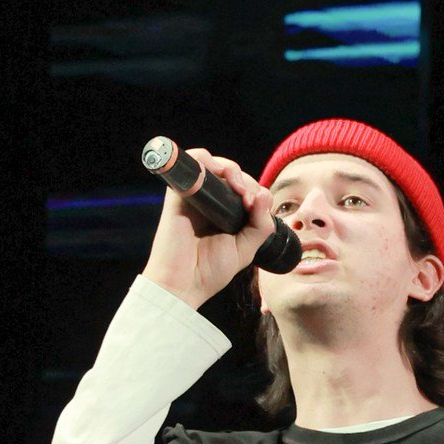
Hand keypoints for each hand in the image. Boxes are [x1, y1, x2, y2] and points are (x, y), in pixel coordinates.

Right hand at [143, 146, 276, 306]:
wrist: (183, 284)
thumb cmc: (209, 271)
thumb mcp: (245, 249)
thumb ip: (261, 225)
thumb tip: (264, 194)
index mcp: (224, 214)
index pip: (243, 188)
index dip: (254, 190)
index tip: (255, 207)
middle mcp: (208, 201)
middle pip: (229, 172)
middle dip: (245, 179)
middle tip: (248, 198)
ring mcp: (193, 195)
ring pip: (211, 162)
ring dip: (229, 168)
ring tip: (237, 187)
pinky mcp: (178, 193)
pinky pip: (190, 162)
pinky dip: (205, 160)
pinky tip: (221, 176)